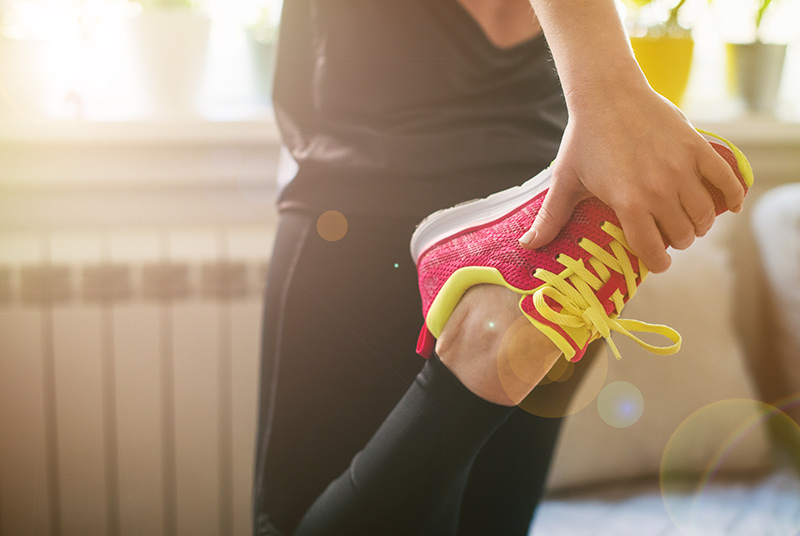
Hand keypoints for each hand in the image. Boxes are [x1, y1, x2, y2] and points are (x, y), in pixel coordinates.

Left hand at [519, 89, 744, 273]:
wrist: (607, 94)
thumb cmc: (583, 139)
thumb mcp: (565, 181)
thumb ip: (551, 218)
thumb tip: (527, 246)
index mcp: (628, 202)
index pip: (652, 250)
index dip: (656, 263)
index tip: (656, 261)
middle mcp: (659, 189)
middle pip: (682, 235)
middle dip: (676, 242)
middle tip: (668, 235)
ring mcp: (682, 168)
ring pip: (705, 215)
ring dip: (700, 224)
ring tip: (689, 221)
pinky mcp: (698, 148)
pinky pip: (728, 180)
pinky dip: (733, 197)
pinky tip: (728, 206)